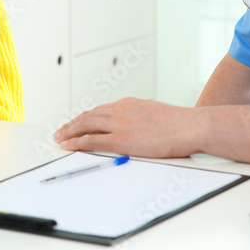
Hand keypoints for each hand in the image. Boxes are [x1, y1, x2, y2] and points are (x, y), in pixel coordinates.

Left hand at [53, 97, 195, 157]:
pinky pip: (92, 141)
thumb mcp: (156, 113)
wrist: (190, 126)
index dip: (86, 117)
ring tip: (59, 138)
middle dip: (72, 124)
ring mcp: (120, 125)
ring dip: (69, 132)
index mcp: (129, 104)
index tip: (77, 122)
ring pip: (86, 125)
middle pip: (89, 116)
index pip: (100, 110)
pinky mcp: (121, 140)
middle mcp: (121, 111)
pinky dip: (76, 142)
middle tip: (61, 131)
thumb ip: (142, 117)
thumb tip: (138, 125)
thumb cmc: (180, 123)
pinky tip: (68, 145)